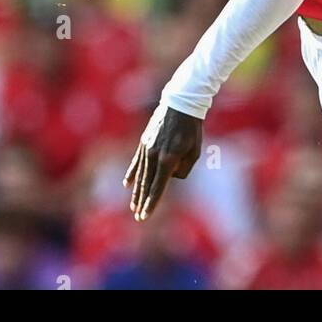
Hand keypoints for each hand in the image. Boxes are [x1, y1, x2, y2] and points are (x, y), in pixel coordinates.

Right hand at [123, 105, 203, 220]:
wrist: (181, 104)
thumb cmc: (192, 129)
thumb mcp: (194, 151)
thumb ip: (183, 169)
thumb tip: (170, 177)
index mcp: (168, 159)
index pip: (157, 187)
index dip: (151, 204)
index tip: (144, 217)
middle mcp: (154, 155)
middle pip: (146, 184)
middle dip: (142, 202)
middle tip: (138, 217)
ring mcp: (147, 148)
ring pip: (140, 175)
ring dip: (137, 191)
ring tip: (133, 206)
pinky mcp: (144, 141)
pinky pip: (137, 161)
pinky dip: (132, 173)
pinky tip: (127, 184)